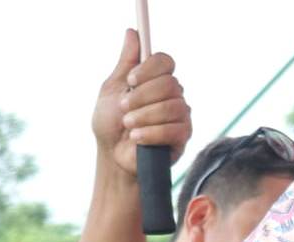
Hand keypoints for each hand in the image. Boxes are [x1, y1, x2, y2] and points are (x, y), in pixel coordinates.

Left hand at [92, 30, 191, 177]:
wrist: (113, 157)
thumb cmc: (110, 125)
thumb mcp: (112, 89)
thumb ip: (125, 63)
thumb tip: (132, 32)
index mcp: (156, 80)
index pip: (165, 61)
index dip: (150, 69)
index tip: (131, 80)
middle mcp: (172, 95)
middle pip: (169, 83)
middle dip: (142, 97)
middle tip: (123, 108)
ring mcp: (180, 116)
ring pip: (172, 106)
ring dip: (144, 116)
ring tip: (128, 126)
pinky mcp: (183, 137)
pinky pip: (175, 129)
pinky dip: (152, 133)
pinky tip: (137, 138)